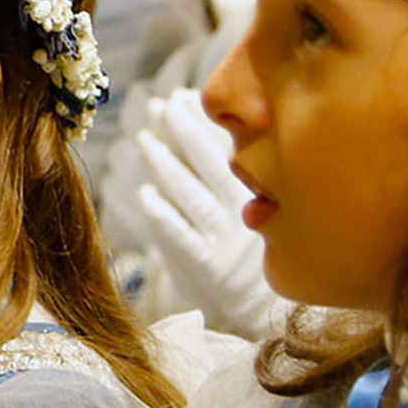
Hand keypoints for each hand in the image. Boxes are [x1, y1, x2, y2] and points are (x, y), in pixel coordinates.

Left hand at [132, 90, 279, 338]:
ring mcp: (225, 240)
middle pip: (213, 165)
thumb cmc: (244, 247)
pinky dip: (163, 213)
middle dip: (184, 133)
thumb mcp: (248, 205)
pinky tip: (145, 193)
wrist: (256, 310)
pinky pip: (182, 236)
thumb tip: (191, 110)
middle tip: (159, 105)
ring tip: (144, 140)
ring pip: (194, 196)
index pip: (232, 149)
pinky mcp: (206, 267)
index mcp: (262, 194)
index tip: (180, 96)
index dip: (204, 122)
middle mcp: (245, 213)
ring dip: (167, 166)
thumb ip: (224, 165)